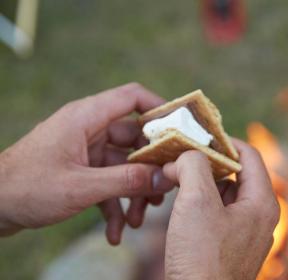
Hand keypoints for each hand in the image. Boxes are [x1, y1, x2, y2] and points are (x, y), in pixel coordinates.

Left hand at [0, 83, 173, 243]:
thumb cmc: (26, 187)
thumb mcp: (81, 187)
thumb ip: (125, 180)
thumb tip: (163, 178)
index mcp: (87, 118)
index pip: (132, 98)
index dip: (160, 108)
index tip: (180, 130)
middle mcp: (89, 129)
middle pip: (134, 139)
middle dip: (149, 168)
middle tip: (163, 191)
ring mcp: (86, 150)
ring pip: (124, 165)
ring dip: (133, 192)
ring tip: (138, 221)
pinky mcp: (82, 169)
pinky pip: (108, 182)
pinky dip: (114, 205)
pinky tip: (115, 232)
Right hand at [163, 139, 279, 279]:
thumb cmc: (202, 258)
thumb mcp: (196, 201)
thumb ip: (193, 166)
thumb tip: (185, 157)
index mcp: (261, 202)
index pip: (249, 155)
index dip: (224, 141)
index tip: (198, 136)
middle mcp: (258, 216)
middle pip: (236, 173)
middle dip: (207, 162)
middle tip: (181, 155)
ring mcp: (244, 232)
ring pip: (223, 193)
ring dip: (200, 182)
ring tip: (175, 176)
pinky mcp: (228, 245)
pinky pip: (216, 212)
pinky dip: (198, 202)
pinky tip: (179, 203)